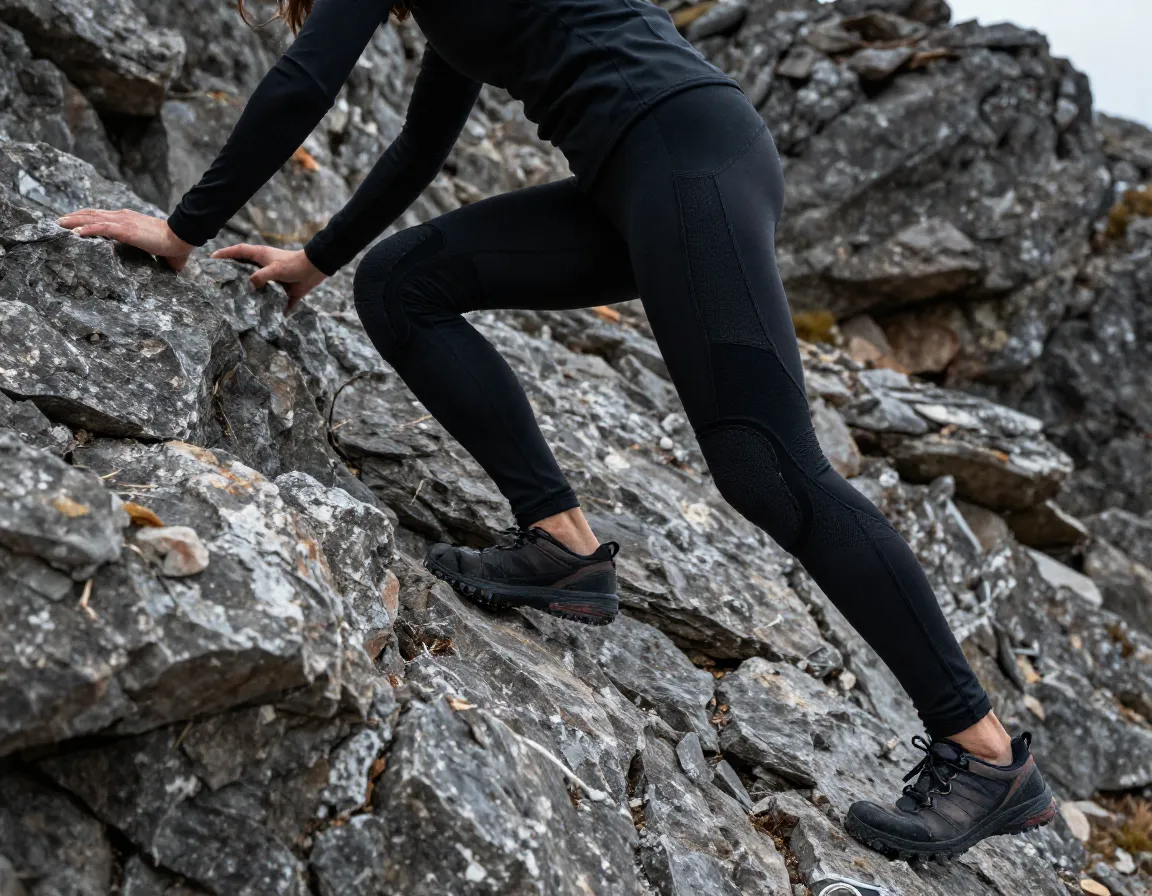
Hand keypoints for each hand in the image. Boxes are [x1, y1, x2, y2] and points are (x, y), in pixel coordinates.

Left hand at [56, 208, 194, 270]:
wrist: (181, 237)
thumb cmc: (174, 245)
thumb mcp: (156, 247)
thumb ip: (155, 253)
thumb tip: (169, 269)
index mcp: (129, 219)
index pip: (103, 214)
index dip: (88, 216)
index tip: (75, 220)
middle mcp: (123, 217)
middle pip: (93, 213)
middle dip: (75, 216)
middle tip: (59, 220)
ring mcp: (123, 222)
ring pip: (93, 218)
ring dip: (74, 221)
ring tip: (60, 224)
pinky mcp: (125, 230)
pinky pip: (101, 228)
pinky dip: (87, 229)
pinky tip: (75, 233)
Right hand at [210, 244, 326, 314]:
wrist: (316, 270)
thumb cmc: (294, 265)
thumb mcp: (275, 269)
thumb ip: (260, 277)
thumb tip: (249, 287)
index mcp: (261, 256)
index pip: (238, 252)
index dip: (225, 253)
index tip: (212, 258)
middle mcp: (265, 267)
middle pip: (245, 269)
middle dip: (233, 273)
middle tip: (219, 280)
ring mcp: (274, 279)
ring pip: (258, 287)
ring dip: (250, 294)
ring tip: (236, 303)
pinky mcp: (284, 292)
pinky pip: (274, 302)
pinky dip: (270, 310)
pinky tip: (263, 320)